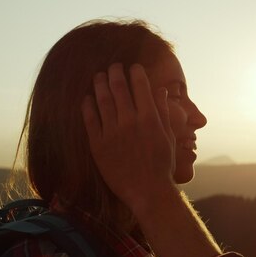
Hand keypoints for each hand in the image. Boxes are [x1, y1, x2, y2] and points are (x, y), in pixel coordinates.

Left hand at [82, 63, 175, 212]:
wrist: (148, 190)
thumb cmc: (162, 164)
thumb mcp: (168, 136)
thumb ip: (163, 111)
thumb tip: (161, 91)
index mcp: (150, 118)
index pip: (141, 86)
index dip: (136, 72)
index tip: (134, 67)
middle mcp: (130, 121)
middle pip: (119, 88)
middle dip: (116, 72)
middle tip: (114, 66)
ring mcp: (112, 132)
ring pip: (102, 100)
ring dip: (99, 84)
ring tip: (98, 76)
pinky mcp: (99, 144)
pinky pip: (90, 119)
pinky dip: (87, 105)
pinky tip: (87, 98)